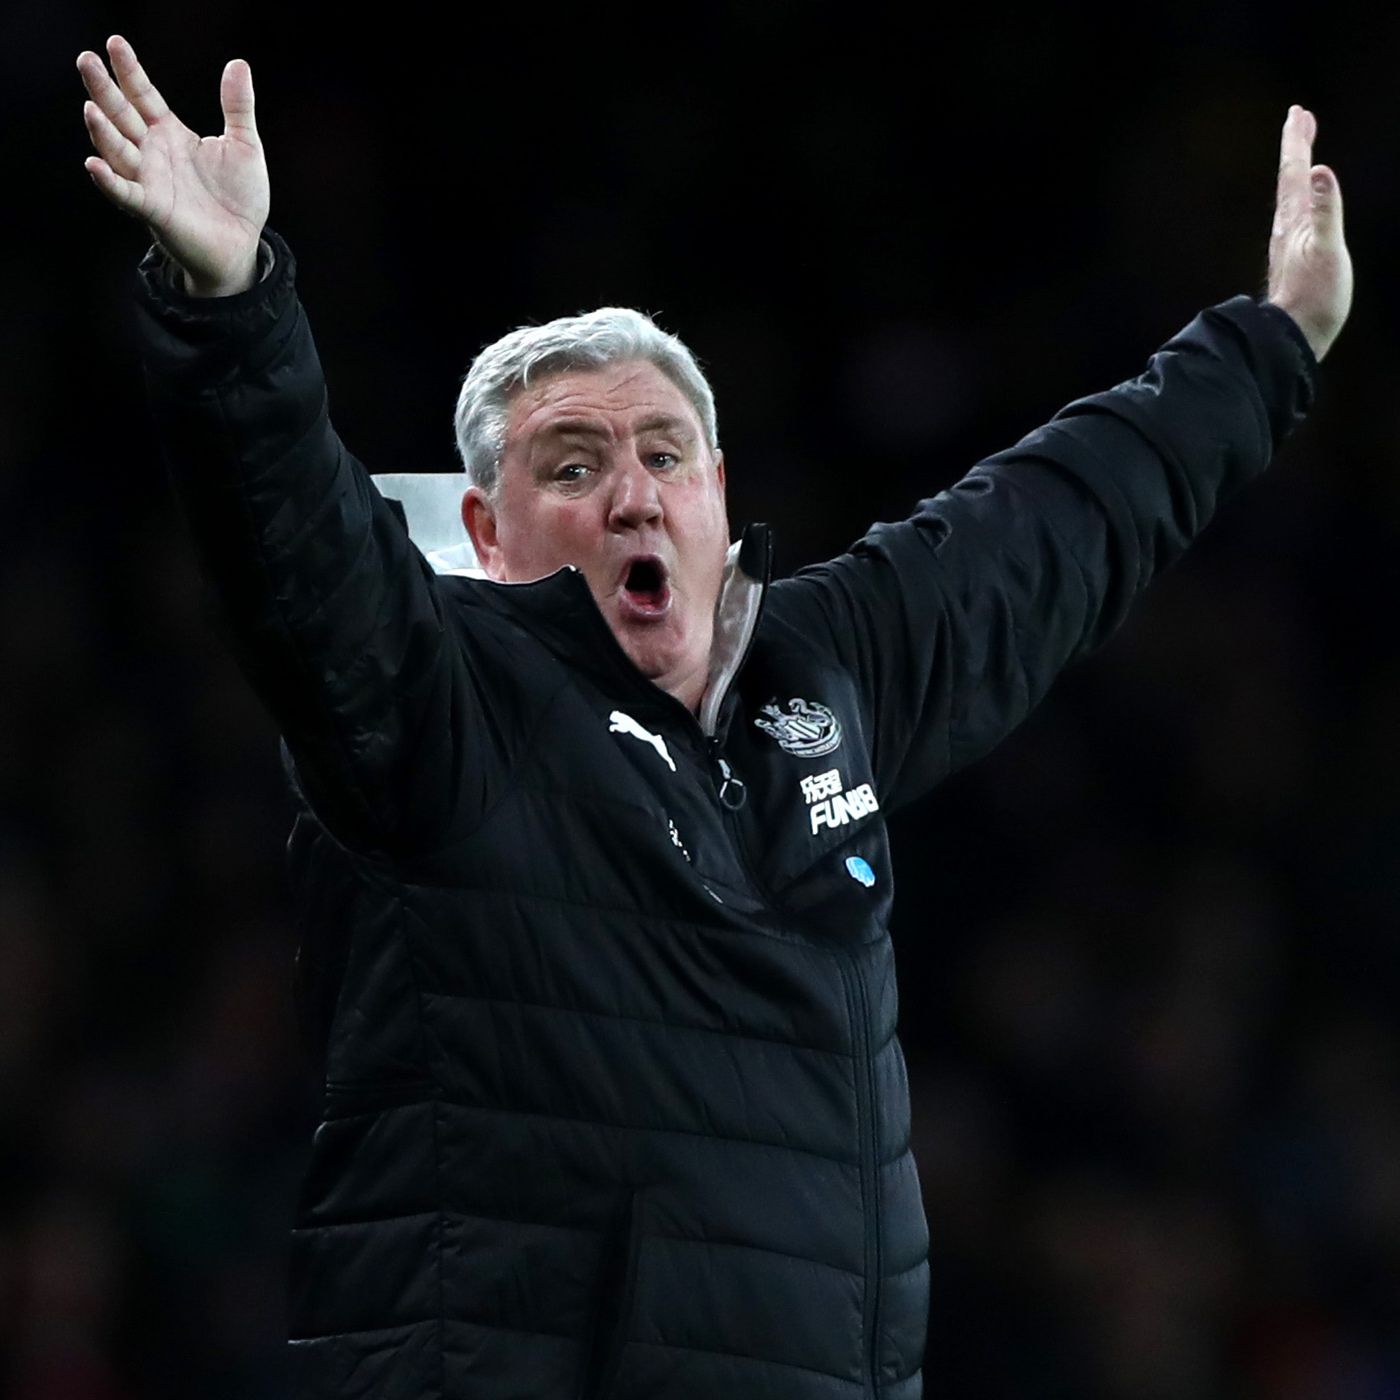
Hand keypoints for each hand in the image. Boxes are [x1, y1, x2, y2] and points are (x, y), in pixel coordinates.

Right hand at [77, 35, 268, 296]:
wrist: (243, 243)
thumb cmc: (240, 197)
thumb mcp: (245, 145)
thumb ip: (238, 107)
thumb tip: (238, 64)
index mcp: (170, 134)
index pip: (143, 95)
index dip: (129, 71)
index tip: (115, 42)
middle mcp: (152, 153)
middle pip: (121, 115)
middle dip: (103, 90)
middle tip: (86, 60)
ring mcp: (150, 181)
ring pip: (118, 151)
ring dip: (102, 132)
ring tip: (91, 108)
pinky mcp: (154, 210)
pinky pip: (126, 194)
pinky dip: (110, 182)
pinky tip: (94, 165)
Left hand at [1266, 106, 1351, 361]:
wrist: (1294, 336)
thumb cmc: (1316, 297)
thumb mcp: (1327, 250)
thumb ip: (1325, 210)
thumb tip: (1320, 170)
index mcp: (1295, 221)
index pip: (1294, 172)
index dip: (1296, 142)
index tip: (1297, 113)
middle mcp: (1287, 228)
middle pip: (1290, 179)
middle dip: (1295, 147)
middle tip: (1299, 118)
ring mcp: (1290, 243)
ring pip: (1291, 196)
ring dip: (1297, 169)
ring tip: (1301, 152)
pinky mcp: (1294, 258)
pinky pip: (1298, 216)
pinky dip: (1302, 198)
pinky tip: (1304, 204)